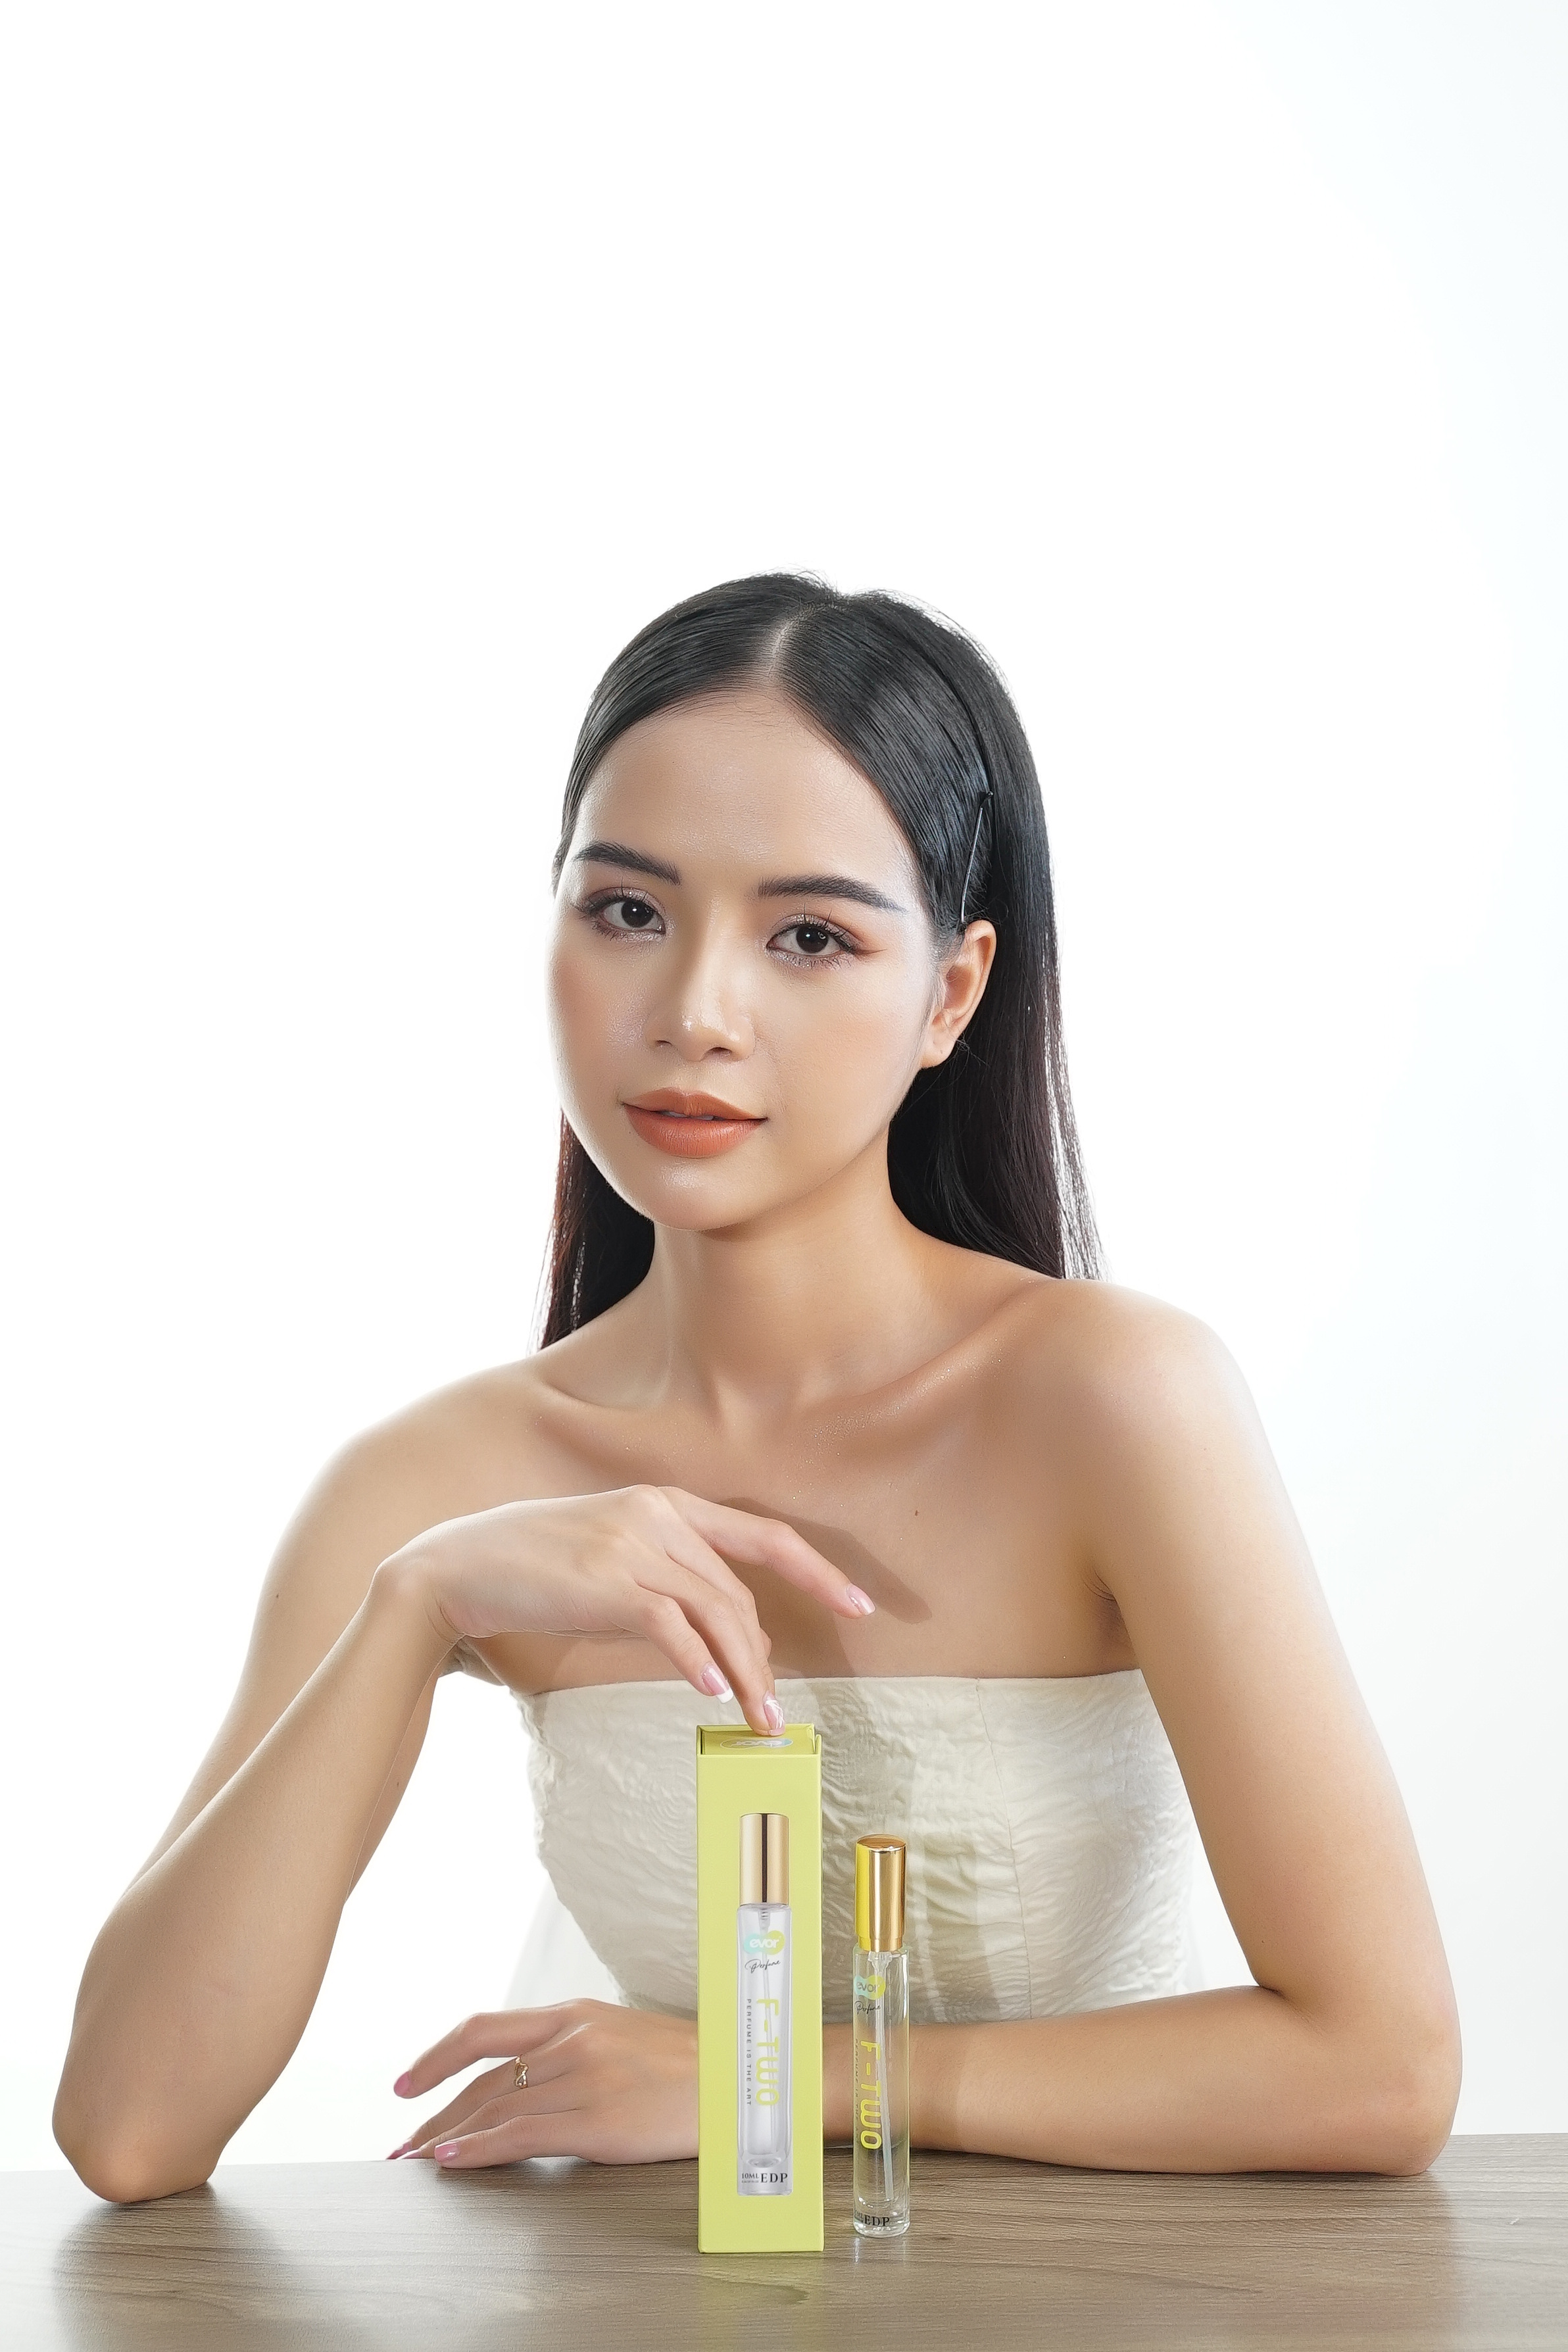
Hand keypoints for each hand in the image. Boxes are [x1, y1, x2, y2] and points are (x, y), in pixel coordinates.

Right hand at [384, 1483, 873, 1732]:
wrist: (458, 1565)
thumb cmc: (534, 1567)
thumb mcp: (611, 1557)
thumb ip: (666, 1580)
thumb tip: (721, 1638)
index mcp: (666, 1502)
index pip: (761, 1534)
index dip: (818, 1568)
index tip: (861, 1605)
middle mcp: (657, 1514)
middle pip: (740, 1589)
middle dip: (767, 1654)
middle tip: (780, 1710)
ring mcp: (632, 1544)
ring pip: (716, 1611)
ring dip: (745, 1672)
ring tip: (759, 1720)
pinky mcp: (607, 1580)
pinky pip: (670, 1625)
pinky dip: (698, 1660)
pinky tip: (713, 1691)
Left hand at [389, 2002, 697, 2166]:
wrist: (743, 2078)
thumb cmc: (686, 2065)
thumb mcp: (621, 2037)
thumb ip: (571, 2049)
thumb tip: (522, 2080)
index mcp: (575, 2014)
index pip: (484, 2030)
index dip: (436, 2056)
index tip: (404, 2084)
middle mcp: (572, 2039)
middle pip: (482, 2079)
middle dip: (434, 2114)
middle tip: (402, 2145)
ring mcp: (585, 2078)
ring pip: (494, 2109)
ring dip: (447, 2139)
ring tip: (416, 2164)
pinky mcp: (599, 2120)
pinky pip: (523, 2134)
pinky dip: (480, 2150)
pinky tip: (452, 2162)